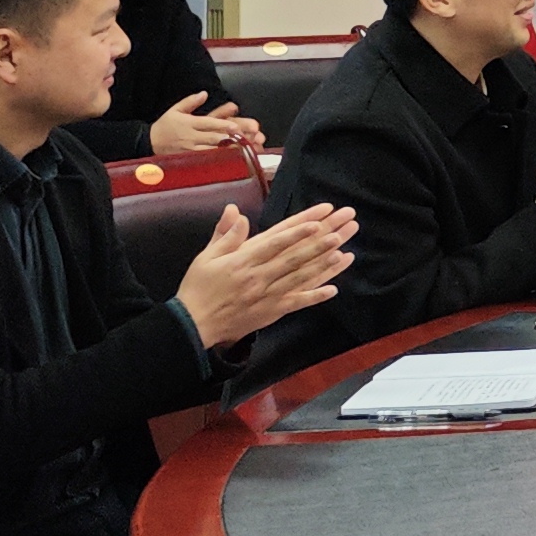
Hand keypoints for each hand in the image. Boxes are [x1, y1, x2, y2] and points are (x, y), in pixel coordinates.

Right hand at [148, 94, 261, 156]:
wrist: (148, 143)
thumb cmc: (164, 126)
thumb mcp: (175, 110)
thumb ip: (190, 102)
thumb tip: (204, 93)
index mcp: (189, 123)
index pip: (208, 123)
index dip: (222, 125)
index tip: (235, 126)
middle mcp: (190, 137)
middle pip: (212, 138)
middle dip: (229, 138)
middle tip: (244, 137)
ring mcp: (190, 150)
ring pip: (211, 151)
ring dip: (226, 150)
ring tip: (241, 149)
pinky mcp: (189, 159)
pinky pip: (205, 160)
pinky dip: (217, 159)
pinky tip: (228, 159)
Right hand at [175, 201, 356, 349]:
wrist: (193, 324)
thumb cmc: (198, 288)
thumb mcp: (206, 257)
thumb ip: (225, 234)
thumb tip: (236, 211)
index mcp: (243, 260)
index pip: (275, 242)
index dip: (297, 231)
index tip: (317, 221)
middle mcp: (259, 276)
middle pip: (294, 257)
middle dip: (319, 243)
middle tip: (340, 232)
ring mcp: (267, 295)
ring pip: (299, 278)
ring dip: (322, 266)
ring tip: (342, 253)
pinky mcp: (271, 311)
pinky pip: (296, 303)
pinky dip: (315, 297)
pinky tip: (333, 290)